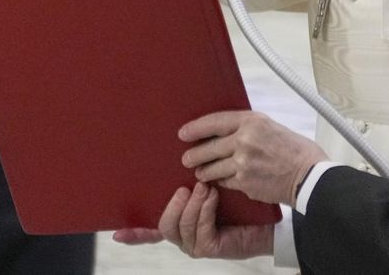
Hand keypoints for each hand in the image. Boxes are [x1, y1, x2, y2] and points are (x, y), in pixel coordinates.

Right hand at [112, 182, 272, 258]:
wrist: (272, 209)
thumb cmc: (244, 190)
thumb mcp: (216, 173)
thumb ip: (199, 166)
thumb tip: (183, 141)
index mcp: (183, 214)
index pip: (152, 226)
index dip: (135, 232)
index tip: (117, 233)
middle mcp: (186, 231)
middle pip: (162, 226)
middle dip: (172, 205)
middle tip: (186, 186)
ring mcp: (196, 241)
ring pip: (179, 228)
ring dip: (192, 205)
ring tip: (204, 186)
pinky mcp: (210, 247)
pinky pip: (199, 232)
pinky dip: (205, 210)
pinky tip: (214, 195)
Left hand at [181, 111, 326, 206]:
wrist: (308, 175)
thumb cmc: (294, 149)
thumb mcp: (270, 126)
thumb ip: (248, 128)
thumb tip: (226, 133)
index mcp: (252, 121)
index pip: (215, 122)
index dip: (196, 128)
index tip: (184, 133)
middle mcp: (244, 140)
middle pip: (209, 148)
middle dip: (195, 155)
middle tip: (187, 158)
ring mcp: (242, 163)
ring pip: (212, 168)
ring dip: (204, 171)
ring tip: (200, 172)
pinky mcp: (244, 183)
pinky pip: (224, 182)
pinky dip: (220, 182)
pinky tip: (219, 182)